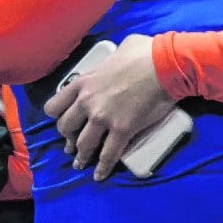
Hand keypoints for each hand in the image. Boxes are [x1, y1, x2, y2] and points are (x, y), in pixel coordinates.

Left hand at [44, 34, 174, 180]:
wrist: (167, 65)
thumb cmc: (148, 52)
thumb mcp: (123, 47)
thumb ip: (114, 57)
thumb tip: (121, 56)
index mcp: (85, 82)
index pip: (55, 105)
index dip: (58, 116)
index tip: (66, 120)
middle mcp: (87, 102)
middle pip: (66, 127)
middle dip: (68, 137)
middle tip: (73, 143)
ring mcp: (103, 118)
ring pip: (84, 144)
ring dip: (81, 156)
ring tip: (81, 163)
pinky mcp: (122, 130)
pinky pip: (108, 154)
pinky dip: (103, 167)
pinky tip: (100, 175)